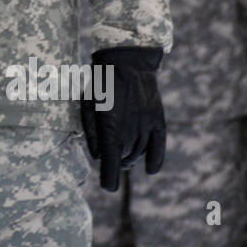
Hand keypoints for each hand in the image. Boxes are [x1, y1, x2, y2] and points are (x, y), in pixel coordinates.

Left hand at [80, 46, 165, 190]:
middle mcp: (129, 132)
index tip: (108, 185)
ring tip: (122, 155)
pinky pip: (158, 146)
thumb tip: (98, 155)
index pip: (111, 166)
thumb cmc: (100, 83)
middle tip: (109, 157)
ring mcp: (145, 126)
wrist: (127, 60)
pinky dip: (154, 159)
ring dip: (129, 158)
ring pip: (138, 153)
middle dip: (115, 162)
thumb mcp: (88, 106)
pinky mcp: (157, 120)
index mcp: (109, 129)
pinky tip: (150, 169)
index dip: (109, 179)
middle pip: (123, 159)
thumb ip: (92, 133)